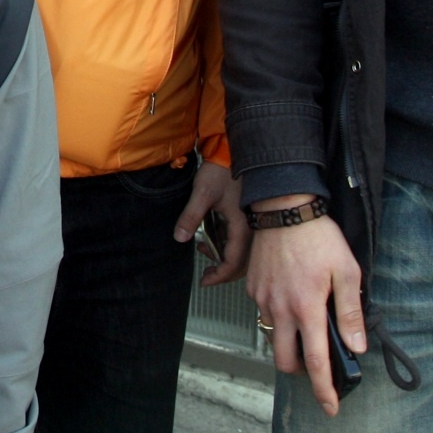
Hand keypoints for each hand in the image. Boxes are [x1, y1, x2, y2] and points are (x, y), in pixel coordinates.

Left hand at [175, 160, 250, 286]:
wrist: (234, 151)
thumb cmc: (221, 170)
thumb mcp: (203, 193)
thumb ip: (191, 216)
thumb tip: (180, 238)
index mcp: (242, 226)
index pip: (233, 262)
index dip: (219, 276)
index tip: (204, 282)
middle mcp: (252, 229)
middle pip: (241, 262)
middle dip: (222, 272)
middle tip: (205, 276)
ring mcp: (251, 223)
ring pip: (242, 252)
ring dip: (223, 258)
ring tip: (202, 250)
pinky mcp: (247, 217)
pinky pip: (241, 241)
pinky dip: (226, 246)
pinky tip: (210, 238)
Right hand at [244, 200, 364, 416]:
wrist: (284, 208)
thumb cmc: (319, 238)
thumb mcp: (348, 272)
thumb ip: (350, 313)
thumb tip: (357, 346)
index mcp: (307, 308)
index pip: (316, 362)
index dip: (324, 389)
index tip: (330, 407)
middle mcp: (280, 309)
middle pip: (284, 360)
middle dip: (301, 371)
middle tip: (317, 362)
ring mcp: (263, 299)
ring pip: (272, 337)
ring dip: (289, 342)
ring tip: (307, 323)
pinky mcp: (252, 288)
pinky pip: (263, 314)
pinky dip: (278, 316)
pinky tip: (292, 298)